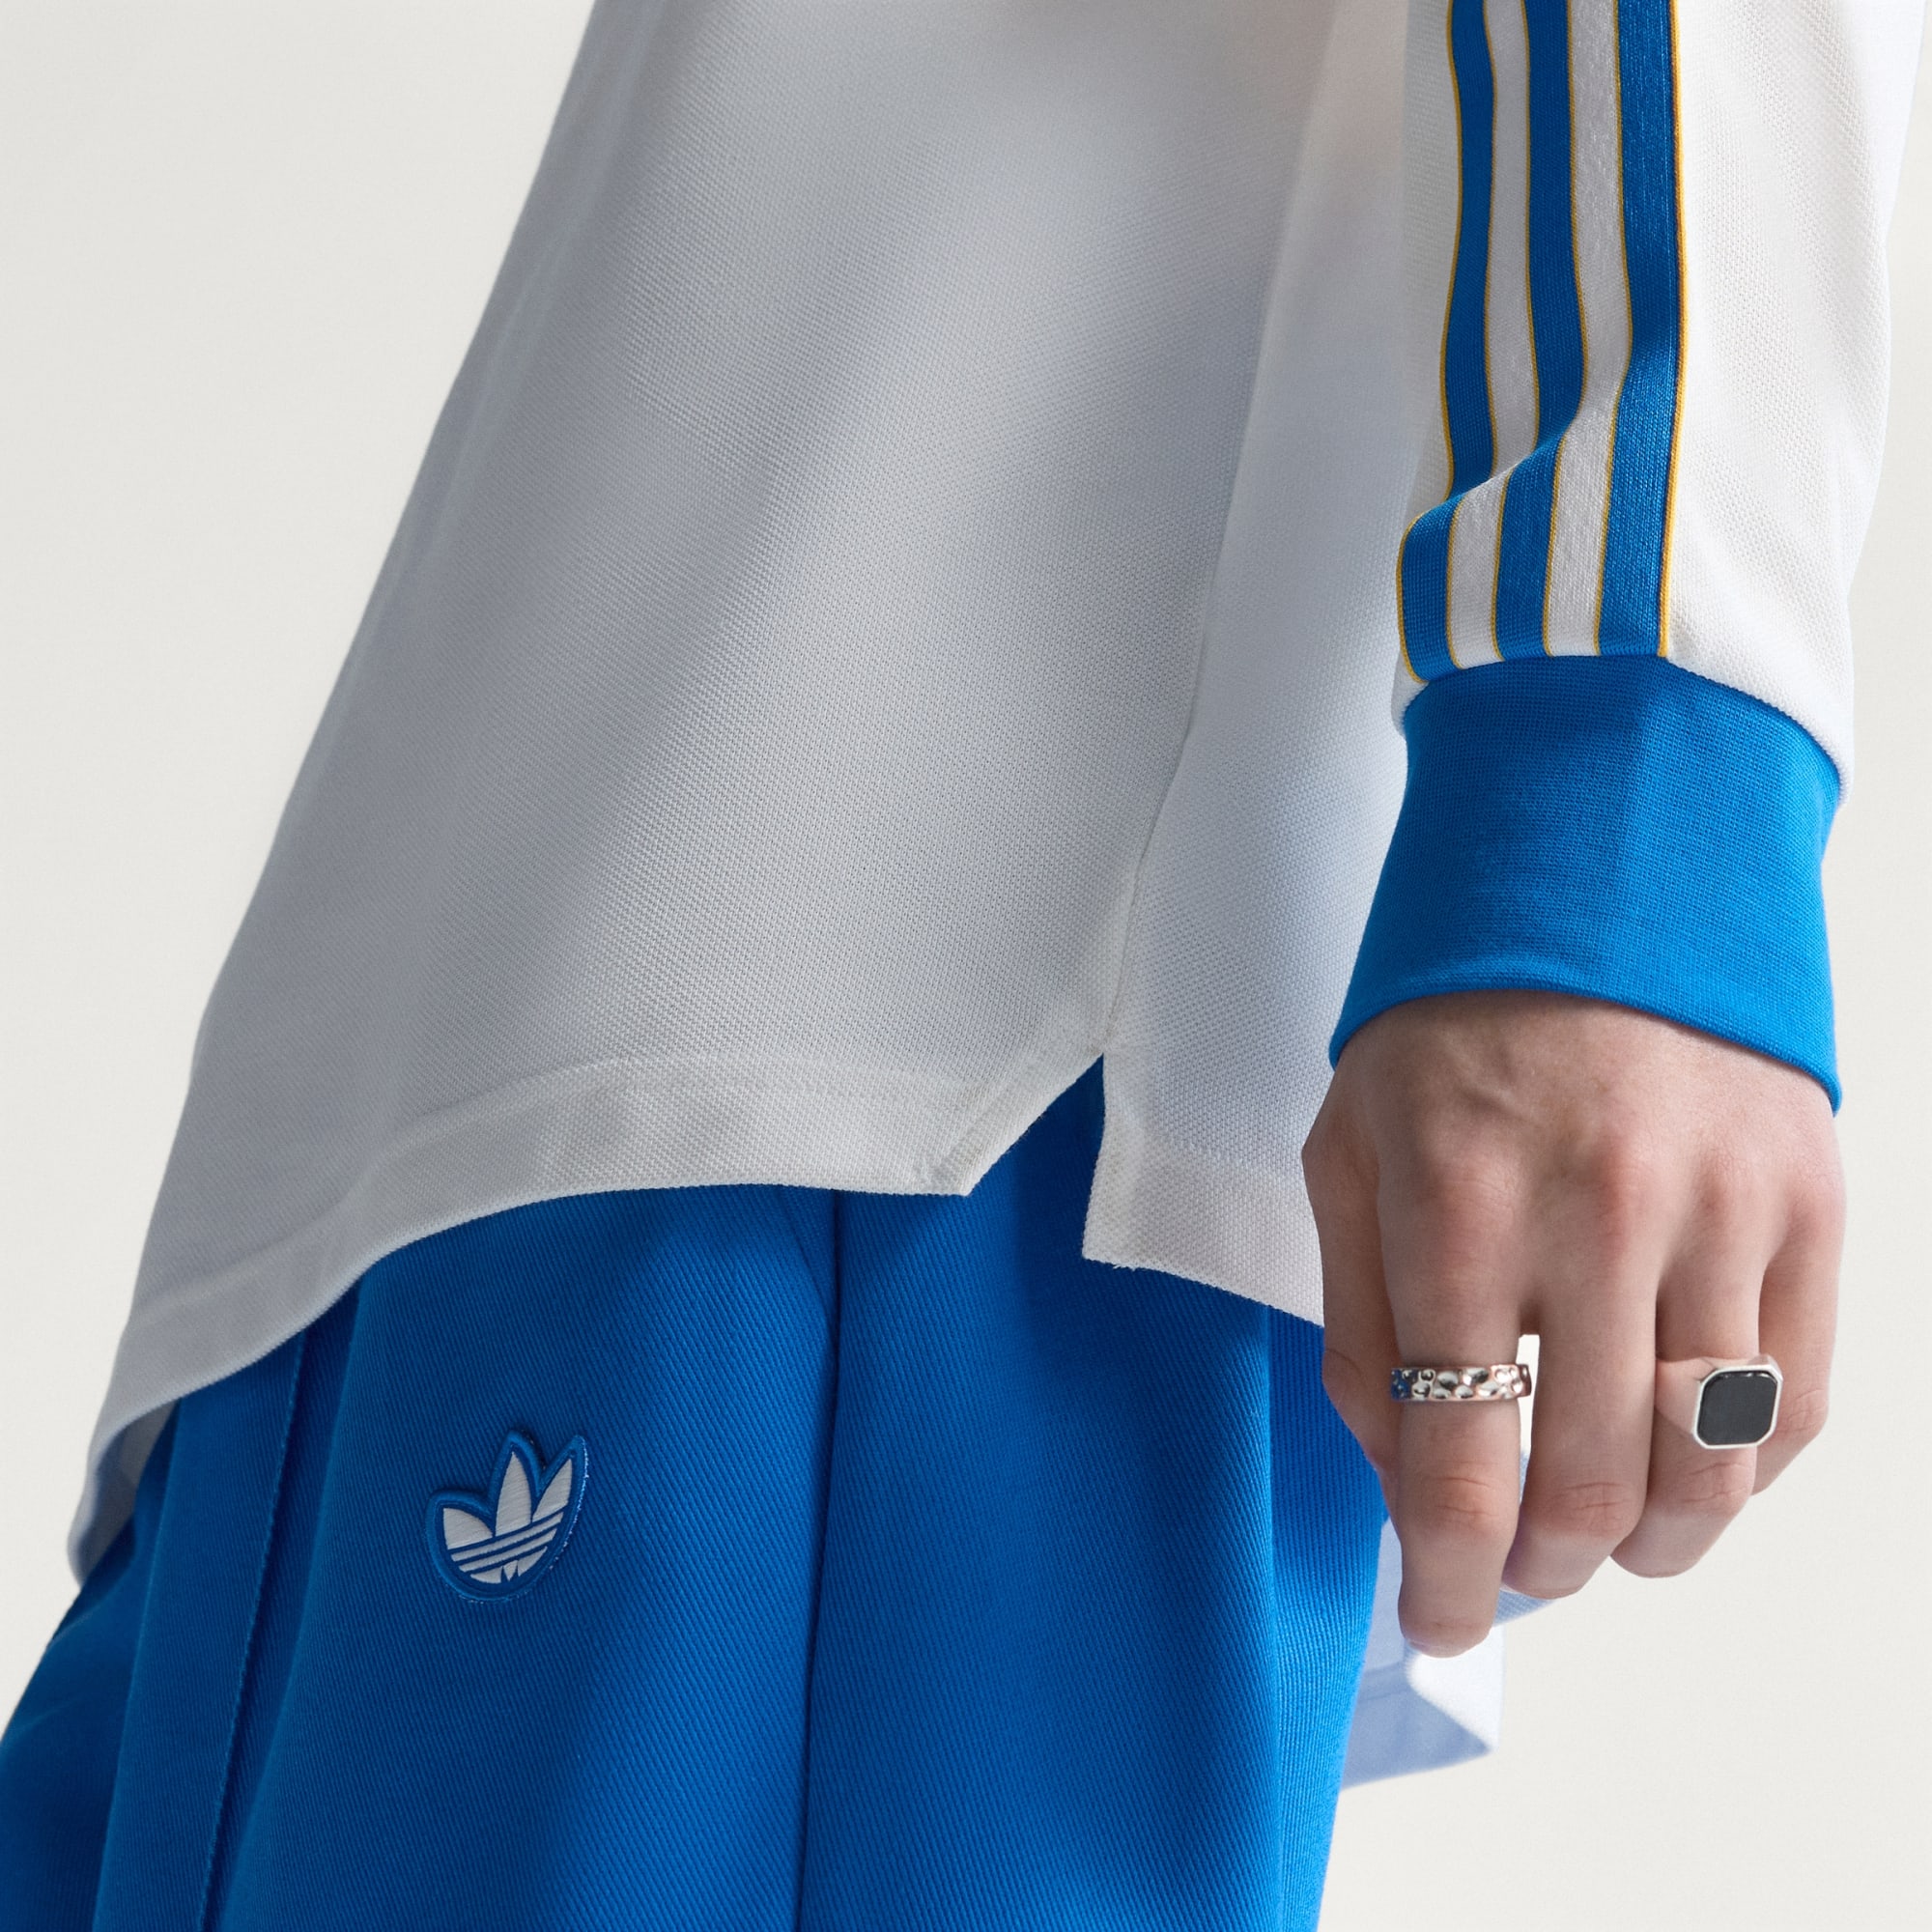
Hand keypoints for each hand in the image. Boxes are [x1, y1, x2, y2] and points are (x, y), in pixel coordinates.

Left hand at [1302, 989, 1841, 1656]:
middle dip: (1542, 1565)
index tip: (1440, 1618)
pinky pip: (1798, 1400)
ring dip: (1654, 1545)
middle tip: (1513, 1565)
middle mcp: (1602, 1216)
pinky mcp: (1812, 1205)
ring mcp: (1725, 1212)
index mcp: (1459, 1206)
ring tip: (1605, 1535)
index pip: (1462, 1462)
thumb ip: (1361, 1326)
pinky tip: (1687, 1460)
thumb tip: (1404, 1482)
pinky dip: (1742, 1470)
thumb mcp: (1349, 1156)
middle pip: (1596, 1491)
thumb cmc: (1446, 1033)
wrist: (1598, 886)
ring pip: (1713, 1470)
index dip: (1449, 1578)